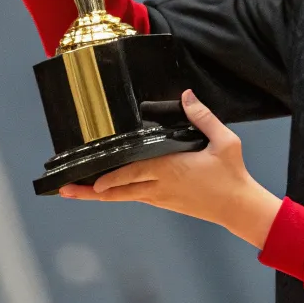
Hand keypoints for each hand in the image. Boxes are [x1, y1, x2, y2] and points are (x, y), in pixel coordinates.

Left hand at [59, 91, 282, 249]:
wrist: (238, 207)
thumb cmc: (232, 174)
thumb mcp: (224, 141)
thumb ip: (203, 117)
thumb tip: (186, 95)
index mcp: (170, 170)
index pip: (131, 173)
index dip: (109, 177)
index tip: (90, 179)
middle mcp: (160, 187)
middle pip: (118, 191)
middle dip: (90, 192)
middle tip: (65, 190)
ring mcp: (161, 198)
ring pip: (124, 196)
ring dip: (101, 194)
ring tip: (79, 190)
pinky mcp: (166, 203)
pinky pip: (136, 197)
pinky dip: (119, 193)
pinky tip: (111, 189)